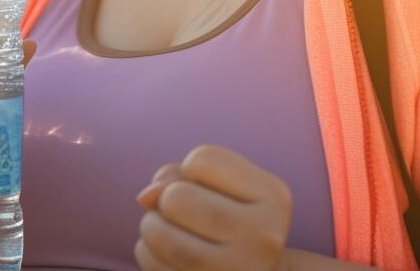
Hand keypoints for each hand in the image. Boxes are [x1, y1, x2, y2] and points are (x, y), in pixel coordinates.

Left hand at [133, 144, 293, 270]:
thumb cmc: (231, 220)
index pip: (202, 159)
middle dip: (163, 199)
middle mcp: (264, 236)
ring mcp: (240, 270)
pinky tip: (165, 256)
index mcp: (273, 197)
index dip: (190, 169)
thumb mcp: (221, 188)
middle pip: (177, 197)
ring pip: (162, 236)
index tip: (204, 187)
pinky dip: (147, 253)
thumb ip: (180, 176)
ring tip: (164, 231)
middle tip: (176, 212)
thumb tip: (145, 196)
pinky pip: (155, 265)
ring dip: (150, 227)